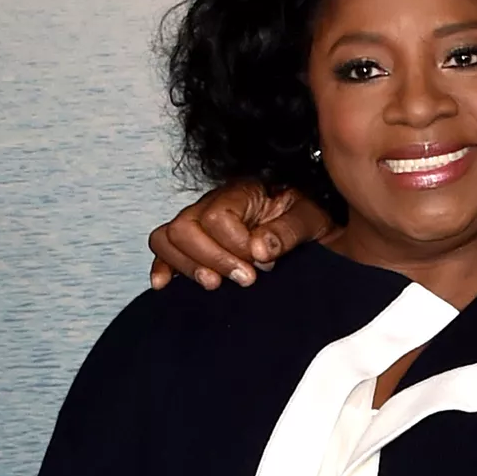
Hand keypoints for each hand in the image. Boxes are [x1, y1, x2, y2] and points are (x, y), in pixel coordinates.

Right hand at [147, 182, 333, 290]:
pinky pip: (164, 249)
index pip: (217, 217)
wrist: (314, 222)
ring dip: (188, 266)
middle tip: (244, 278)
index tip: (262, 263)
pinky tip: (165, 284)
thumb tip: (258, 249)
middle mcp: (213, 203)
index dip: (235, 245)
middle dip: (212, 259)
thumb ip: (287, 231)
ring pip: (167, 238)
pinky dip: (162, 267)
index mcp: (242, 191)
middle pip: (184, 227)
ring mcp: (199, 222)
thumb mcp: (311, 220)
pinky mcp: (194, 243)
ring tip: (215, 283)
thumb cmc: (310, 216)